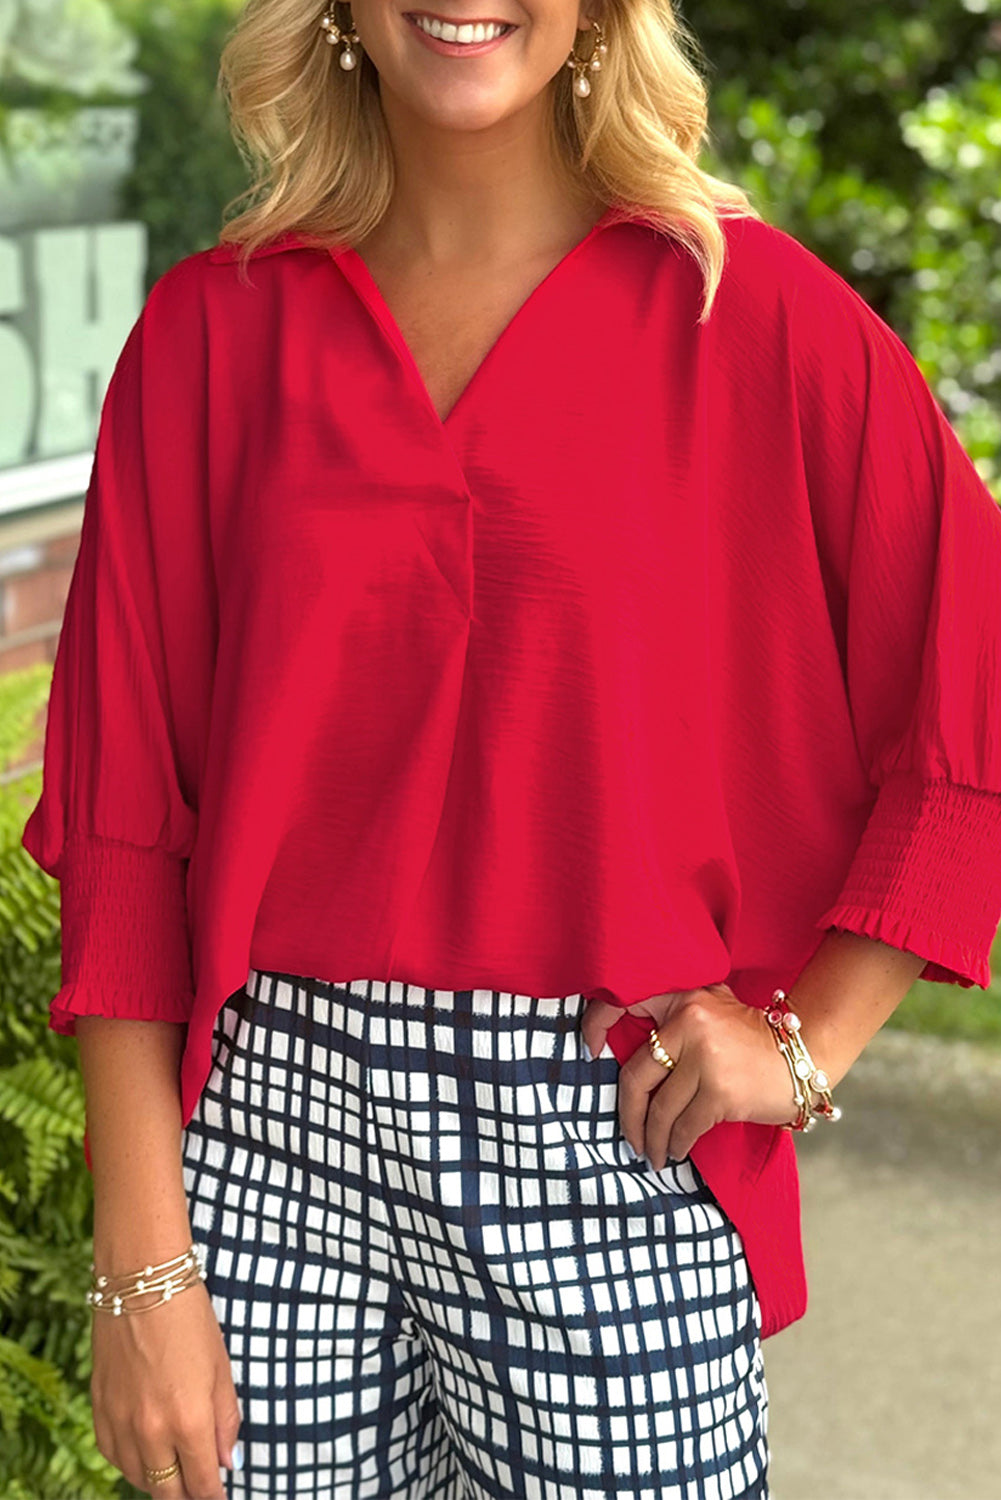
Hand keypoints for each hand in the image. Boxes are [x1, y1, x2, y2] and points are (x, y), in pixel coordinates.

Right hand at [91, 1275, 240, 1498]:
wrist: (142, 1282)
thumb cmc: (190, 1318)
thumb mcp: (221, 1367)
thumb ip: (225, 1420)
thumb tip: (226, 1461)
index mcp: (189, 1418)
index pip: (201, 1482)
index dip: (212, 1496)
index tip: (219, 1497)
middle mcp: (152, 1429)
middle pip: (167, 1490)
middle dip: (186, 1495)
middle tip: (199, 1488)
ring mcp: (120, 1422)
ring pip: (138, 1477)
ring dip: (159, 1480)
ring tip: (175, 1471)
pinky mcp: (99, 1410)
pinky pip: (113, 1456)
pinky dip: (131, 1462)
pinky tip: (145, 1453)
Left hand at [580, 983, 800, 1168]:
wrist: (806, 1054)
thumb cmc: (753, 1038)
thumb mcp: (713, 1009)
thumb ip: (676, 1019)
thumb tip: (626, 1048)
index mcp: (683, 1000)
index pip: (625, 1003)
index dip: (595, 1024)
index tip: (588, 1050)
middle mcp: (690, 1024)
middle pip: (636, 1076)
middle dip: (628, 1115)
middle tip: (630, 1138)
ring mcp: (706, 1059)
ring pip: (660, 1109)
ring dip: (653, 1139)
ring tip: (654, 1154)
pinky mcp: (721, 1091)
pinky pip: (685, 1125)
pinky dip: (677, 1143)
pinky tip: (677, 1151)